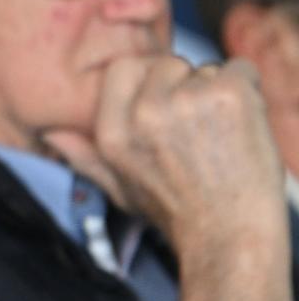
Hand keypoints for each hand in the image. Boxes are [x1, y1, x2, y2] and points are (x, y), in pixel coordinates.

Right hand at [42, 55, 284, 249]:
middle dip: (185, 85)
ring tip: (222, 134)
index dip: (150, 79)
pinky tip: (243, 124)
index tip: (168, 103)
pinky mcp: (228, 96)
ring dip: (218, 92)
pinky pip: (240, 69)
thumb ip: (85, 156)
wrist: (230, 236)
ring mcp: (187, 100)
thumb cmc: (177, 214)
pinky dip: (249, 90)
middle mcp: (144, 112)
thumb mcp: (119, 188)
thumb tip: (51, 134)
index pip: (125, 67)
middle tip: (200, 125)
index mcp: (114, 130)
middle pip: (167, 64)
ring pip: (205, 70)